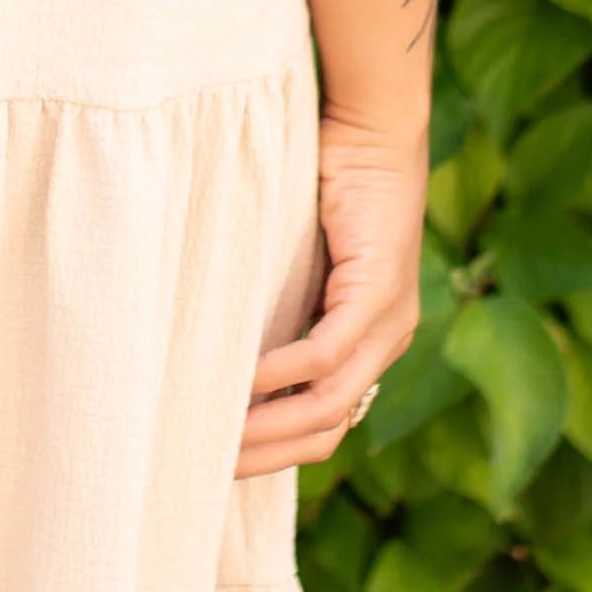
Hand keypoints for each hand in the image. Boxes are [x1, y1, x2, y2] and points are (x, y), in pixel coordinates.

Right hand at [237, 113, 429, 477]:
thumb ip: (277, 316)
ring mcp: (390, 322)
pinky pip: (325, 353)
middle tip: (200, 464)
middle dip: (262, 456)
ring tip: (209, 432)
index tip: (214, 463)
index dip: (271, 456)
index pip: (324, 429)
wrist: (369, 128)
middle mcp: (389, 344)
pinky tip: (236, 381)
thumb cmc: (325, 188)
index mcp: (372, 346)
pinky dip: (277, 374)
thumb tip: (218, 361)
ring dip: (264, 425)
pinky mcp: (380, 291)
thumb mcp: (297, 269)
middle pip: (326, 433)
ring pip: (327, 404)